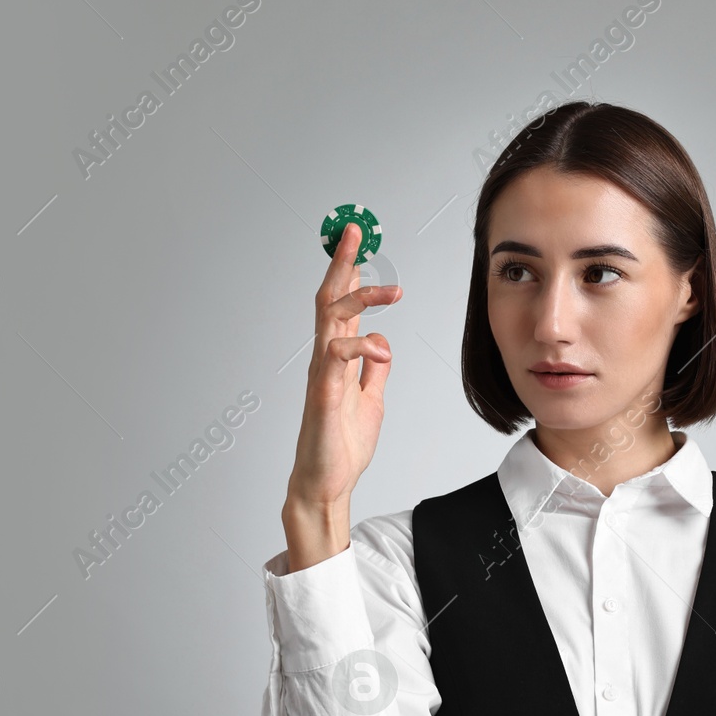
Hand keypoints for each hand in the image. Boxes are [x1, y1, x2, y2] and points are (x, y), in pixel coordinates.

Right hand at [282, 222, 402, 564]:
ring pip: (330, 319)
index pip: (342, 304)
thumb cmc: (341, 445)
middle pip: (329, 298)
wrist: (326, 484)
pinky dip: (360, 348)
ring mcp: (322, 374)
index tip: (358, 241)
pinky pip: (336, 358)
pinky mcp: (323, 394)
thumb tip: (382, 344)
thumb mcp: (371, 400)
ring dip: (360, 297)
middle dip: (342, 262)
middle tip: (355, 232)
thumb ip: (374, 371)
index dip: (349, 271)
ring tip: (392, 291)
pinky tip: (381, 350)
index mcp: (339, 358)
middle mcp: (326, 358)